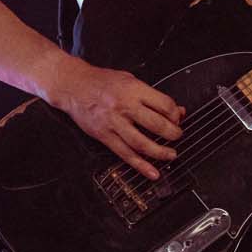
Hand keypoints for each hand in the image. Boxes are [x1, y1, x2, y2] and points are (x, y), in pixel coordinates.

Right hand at [52, 61, 184, 180]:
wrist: (73, 85)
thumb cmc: (101, 81)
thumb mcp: (129, 80)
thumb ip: (151, 95)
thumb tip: (176, 110)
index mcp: (133, 90)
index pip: (164, 105)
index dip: (175, 114)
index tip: (177, 118)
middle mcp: (124, 106)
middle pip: (156, 125)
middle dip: (173, 133)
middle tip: (178, 136)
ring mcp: (113, 123)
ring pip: (142, 143)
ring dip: (160, 152)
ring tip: (171, 155)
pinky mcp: (104, 135)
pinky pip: (125, 154)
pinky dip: (140, 165)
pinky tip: (152, 172)